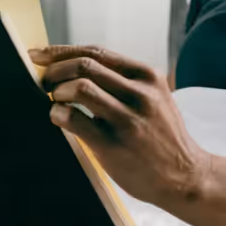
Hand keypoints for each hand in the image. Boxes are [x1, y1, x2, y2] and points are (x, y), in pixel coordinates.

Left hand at [29, 45, 212, 208]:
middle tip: (44, 80)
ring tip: (55, 101)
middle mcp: (140, 94)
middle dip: (55, 70)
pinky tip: (58, 117)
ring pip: (80, 88)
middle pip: (85, 65)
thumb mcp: (156, 98)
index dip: (62, 50)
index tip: (40, 54)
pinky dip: (58, 113)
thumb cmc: (163, 136)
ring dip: (57, 91)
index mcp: (148, 77)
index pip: (97, 52)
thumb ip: (126, 81)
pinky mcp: (113, 145)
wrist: (185, 175)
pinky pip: (75, 119)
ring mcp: (127, 119)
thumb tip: (78, 66)